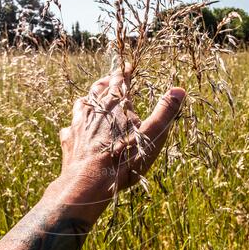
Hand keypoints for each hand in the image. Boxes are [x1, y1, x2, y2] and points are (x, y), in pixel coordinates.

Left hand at [58, 66, 184, 202]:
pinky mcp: (69, 139)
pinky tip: (75, 127)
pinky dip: (75, 123)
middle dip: (106, 82)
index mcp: (116, 104)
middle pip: (99, 88)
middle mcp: (95, 109)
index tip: (127, 66)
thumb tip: (179, 90)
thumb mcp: (152, 135)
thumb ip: (165, 112)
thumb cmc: (124, 159)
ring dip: (89, 98)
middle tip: (111, 79)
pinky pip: (70, 125)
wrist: (89, 182)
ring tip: (93, 97)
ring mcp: (79, 123)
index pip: (119, 80)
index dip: (124, 72)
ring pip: (82, 103)